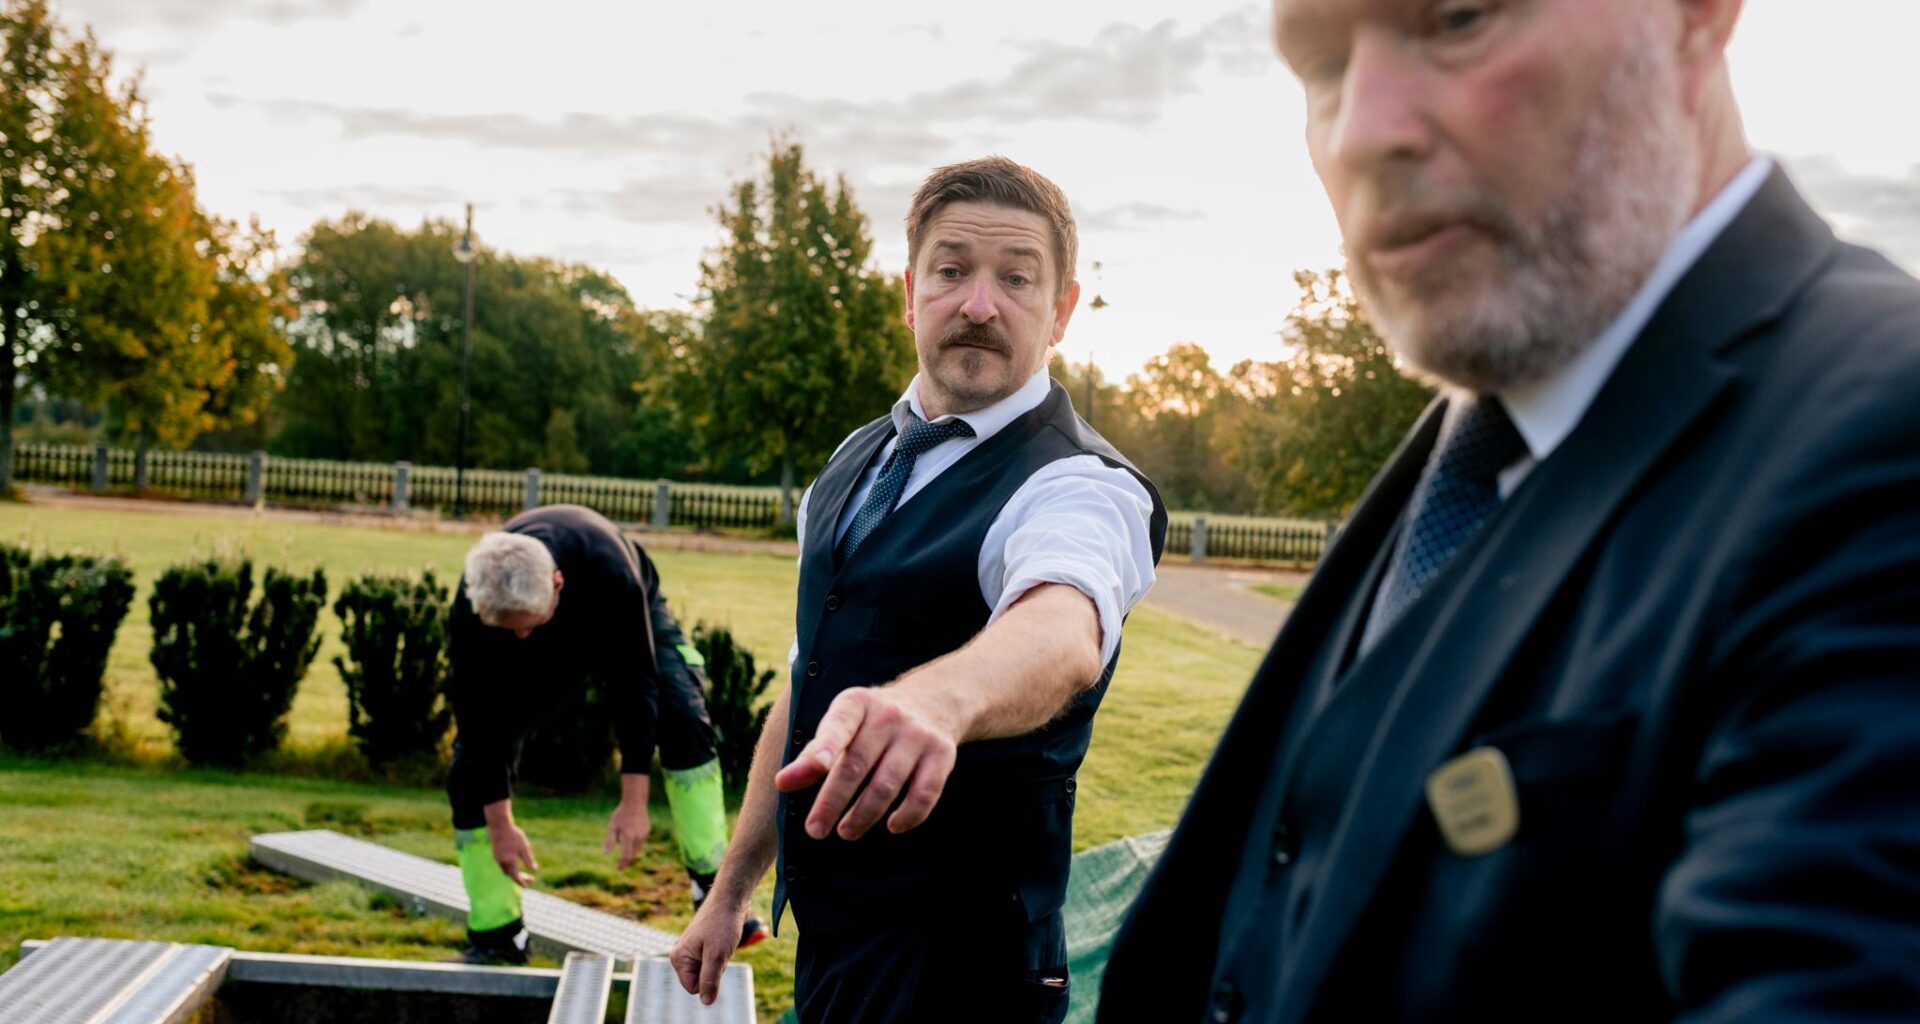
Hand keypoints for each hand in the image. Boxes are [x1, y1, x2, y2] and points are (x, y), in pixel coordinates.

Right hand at [489, 822, 537, 885]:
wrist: (499, 826)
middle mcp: (502, 862)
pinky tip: (515, 864)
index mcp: (510, 861)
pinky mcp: (495, 854)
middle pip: (510, 875)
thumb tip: (535, 870)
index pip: (515, 876)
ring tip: (522, 874)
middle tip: (530, 880)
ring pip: (506, 871)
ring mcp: (497, 858)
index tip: (527, 886)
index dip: (521, 882)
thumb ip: (528, 860)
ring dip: (514, 874)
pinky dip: (509, 868)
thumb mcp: (524, 847)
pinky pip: (503, 865)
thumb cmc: (514, 835)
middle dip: (520, 878)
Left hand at [604, 800, 650, 869]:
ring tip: (624, 844)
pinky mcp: (647, 831)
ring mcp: (644, 834)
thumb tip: (605, 854)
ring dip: (631, 851)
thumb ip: (610, 841)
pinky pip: (641, 841)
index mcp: (627, 837)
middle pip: (632, 854)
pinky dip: (636, 843)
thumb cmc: (620, 814)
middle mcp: (637, 837)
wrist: (635, 802)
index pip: (626, 856)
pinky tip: (631, 835)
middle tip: (621, 864)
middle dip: (626, 860)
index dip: (622, 864)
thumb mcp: (612, 826)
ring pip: (638, 848)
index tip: (619, 868)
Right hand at [670, 889, 748, 1004]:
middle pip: (700, 980)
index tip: (715, 958)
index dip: (709, 979)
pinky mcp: (701, 947)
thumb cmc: (722, 924)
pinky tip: (722, 941)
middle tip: (719, 949)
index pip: (694, 988)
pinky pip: (712, 962)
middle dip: (714, 971)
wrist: (730, 899)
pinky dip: (721, 956)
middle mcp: (680, 955)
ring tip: (721, 943)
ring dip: (719, 962)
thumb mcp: (717, 955)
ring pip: (708, 972)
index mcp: (678, 958)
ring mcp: (690, 951)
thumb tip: (706, 1002)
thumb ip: (710, 979)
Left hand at [773, 685, 958, 840]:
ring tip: (846, 832)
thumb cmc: (872, 723)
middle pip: (857, 765)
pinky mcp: (942, 754)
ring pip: (887, 785)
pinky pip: (924, 794)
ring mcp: (918, 735)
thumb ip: (813, 754)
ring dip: (863, 815)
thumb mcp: (842, 724)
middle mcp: (889, 715)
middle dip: (832, 802)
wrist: (932, 701)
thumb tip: (782, 784)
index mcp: (857, 703)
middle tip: (814, 830)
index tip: (799, 777)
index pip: (836, 728)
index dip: (820, 752)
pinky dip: (908, 816)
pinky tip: (891, 826)